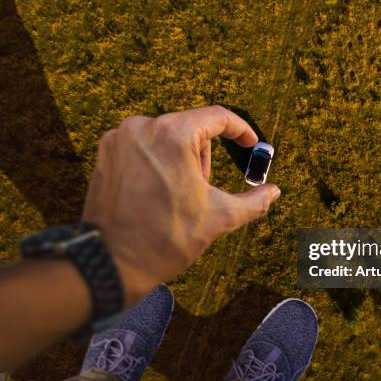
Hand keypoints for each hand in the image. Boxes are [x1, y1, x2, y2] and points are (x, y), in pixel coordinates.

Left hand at [82, 106, 280, 304]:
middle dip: (204, 157)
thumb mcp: (218, 218)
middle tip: (202, 191)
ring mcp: (119, 139)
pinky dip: (156, 162)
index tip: (250, 143)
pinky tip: (155, 193)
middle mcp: (142, 127)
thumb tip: (274, 192)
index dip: (240, 130)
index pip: (216, 117)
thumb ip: (253, 201)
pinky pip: (143, 146)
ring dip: (180, 159)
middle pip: (190, 128)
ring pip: (166, 137)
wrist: (111, 263)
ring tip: (175, 197)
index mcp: (172, 134)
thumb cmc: (164, 239)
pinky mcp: (105, 153)